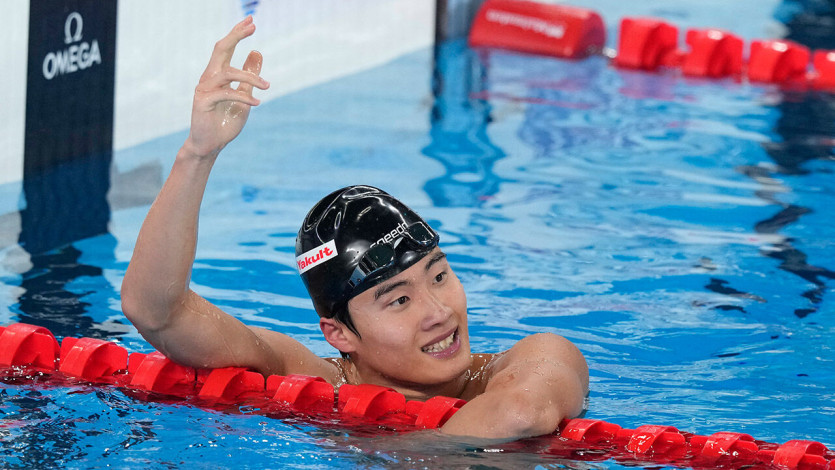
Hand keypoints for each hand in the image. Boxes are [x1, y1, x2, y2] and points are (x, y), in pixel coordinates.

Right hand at [184, 16, 269, 159]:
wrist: (211, 144)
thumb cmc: (225, 121)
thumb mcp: (244, 96)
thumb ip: (249, 76)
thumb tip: (256, 52)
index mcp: (217, 74)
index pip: (226, 48)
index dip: (237, 34)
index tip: (251, 21)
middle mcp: (209, 77)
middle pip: (220, 49)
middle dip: (236, 36)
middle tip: (252, 26)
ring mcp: (204, 89)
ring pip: (227, 72)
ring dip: (250, 76)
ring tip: (267, 85)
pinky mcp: (202, 102)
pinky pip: (226, 94)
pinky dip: (244, 97)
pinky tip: (257, 102)